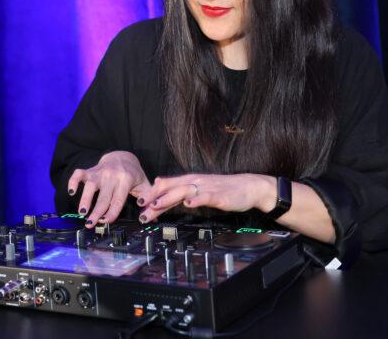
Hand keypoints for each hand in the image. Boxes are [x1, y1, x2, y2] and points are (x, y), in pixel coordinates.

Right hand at [67, 151, 150, 227]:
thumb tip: (155, 218)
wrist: (123, 156)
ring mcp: (100, 172)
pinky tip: (71, 191)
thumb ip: (148, 201)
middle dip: (96, 212)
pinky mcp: (91, 170)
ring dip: (85, 199)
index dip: (111, 212)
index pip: (118, 200)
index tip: (105, 221)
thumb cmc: (134, 175)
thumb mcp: (143, 185)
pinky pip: (80, 174)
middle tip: (91, 224)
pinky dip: (73, 181)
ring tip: (82, 212)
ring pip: (90, 186)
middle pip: (103, 197)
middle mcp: (112, 176)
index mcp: (126, 180)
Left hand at [136, 173, 271, 222]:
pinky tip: (188, 205)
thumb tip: (159, 187)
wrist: (249, 186)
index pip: (165, 185)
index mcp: (189, 181)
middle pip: (170, 187)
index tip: (138, 202)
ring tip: (156, 205)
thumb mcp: (197, 188)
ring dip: (168, 198)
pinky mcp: (218, 195)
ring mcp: (206, 188)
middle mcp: (194, 182)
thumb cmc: (223, 189)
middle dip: (154, 195)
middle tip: (140, 205)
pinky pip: (205, 197)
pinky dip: (196, 200)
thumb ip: (179, 189)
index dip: (151, 193)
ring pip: (183, 191)